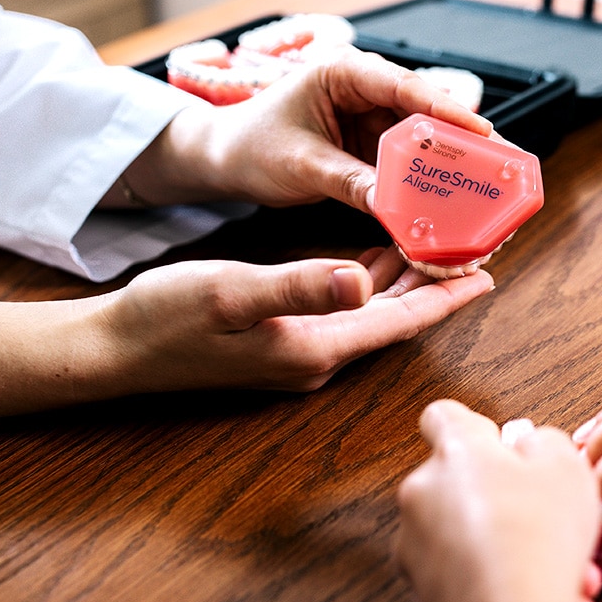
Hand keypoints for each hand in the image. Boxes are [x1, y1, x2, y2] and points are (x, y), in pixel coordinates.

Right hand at [0, 248, 492, 431]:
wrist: (115, 349)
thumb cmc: (167, 319)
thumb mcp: (232, 291)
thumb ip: (299, 284)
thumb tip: (360, 279)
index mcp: (315, 348)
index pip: (398, 322)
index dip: (444, 299)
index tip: (486, 276)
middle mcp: (315, 357)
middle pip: (392, 319)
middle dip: (432, 286)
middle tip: (470, 250)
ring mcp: (296, 352)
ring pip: (367, 313)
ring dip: (399, 280)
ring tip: (434, 244)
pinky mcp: (278, 342)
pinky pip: (338, 311)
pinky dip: (363, 282)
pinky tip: (371, 256)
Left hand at [118, 47, 492, 211]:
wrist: (224, 159)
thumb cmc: (251, 146)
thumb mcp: (302, 165)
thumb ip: (350, 182)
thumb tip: (394, 207)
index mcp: (343, 73)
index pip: (404, 87)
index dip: (447, 110)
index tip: (482, 132)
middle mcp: (364, 89)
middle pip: (424, 113)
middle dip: (459, 140)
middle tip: (499, 165)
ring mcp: (370, 118)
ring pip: (421, 139)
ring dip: (447, 165)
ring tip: (484, 187)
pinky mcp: (371, 146)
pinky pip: (406, 163)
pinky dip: (425, 182)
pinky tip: (449, 200)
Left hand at [396, 400, 598, 601]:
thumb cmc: (534, 538)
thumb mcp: (567, 466)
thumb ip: (547, 443)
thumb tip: (532, 446)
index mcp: (454, 453)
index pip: (443, 417)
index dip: (475, 428)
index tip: (501, 446)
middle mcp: (422, 495)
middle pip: (464, 486)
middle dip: (511, 505)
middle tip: (551, 524)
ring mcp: (416, 548)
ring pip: (471, 541)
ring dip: (516, 553)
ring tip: (570, 577)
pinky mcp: (421, 596)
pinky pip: (468, 582)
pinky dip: (503, 589)